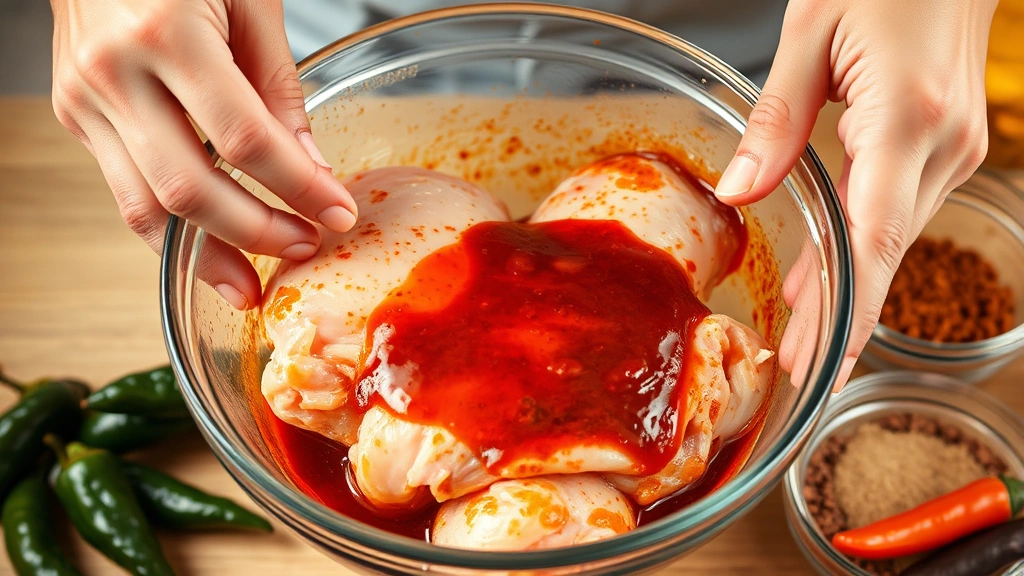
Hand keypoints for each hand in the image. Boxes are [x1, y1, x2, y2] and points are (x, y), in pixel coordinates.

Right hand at [50, 0, 357, 309]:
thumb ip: (278, 86)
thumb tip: (310, 167)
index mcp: (166, 30)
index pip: (245, 138)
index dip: (297, 186)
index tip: (337, 212)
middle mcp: (114, 71)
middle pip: (190, 188)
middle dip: (257, 232)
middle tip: (304, 246)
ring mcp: (85, 98)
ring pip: (146, 207)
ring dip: (207, 255)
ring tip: (251, 284)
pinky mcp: (76, 116)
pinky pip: (125, 193)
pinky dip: (171, 229)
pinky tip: (208, 249)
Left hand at [714, 0, 996, 387]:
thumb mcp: (811, 32)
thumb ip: (777, 120)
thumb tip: (741, 192)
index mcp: (905, 118)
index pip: (874, 237)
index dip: (847, 309)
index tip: (823, 361)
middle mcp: (941, 147)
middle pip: (879, 253)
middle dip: (836, 317)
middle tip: (796, 370)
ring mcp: (952, 150)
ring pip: (888, 239)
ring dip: (846, 291)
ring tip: (805, 342)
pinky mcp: (946, 148)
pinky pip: (894, 213)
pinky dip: (859, 253)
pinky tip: (829, 284)